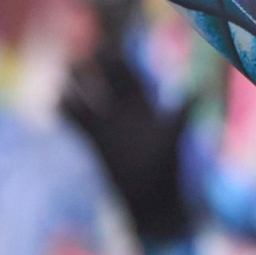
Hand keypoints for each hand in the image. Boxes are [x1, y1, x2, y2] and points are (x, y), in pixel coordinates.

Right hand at [61, 43, 196, 246]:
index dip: (119, 63)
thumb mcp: (173, 139)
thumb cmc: (167, 171)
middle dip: (94, 69)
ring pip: (87, 97)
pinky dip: (65, 109)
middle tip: (80, 59)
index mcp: (146, 106)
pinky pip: (75, 120)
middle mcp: (126, 111)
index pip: (130, 76)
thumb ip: (181, 114)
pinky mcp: (94, 142)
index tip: (107, 51)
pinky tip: (56, 102)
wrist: (154, 203)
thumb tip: (199, 91)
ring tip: (66, 78)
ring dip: (75, 85)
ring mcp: (108, 125)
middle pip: (106, 81)